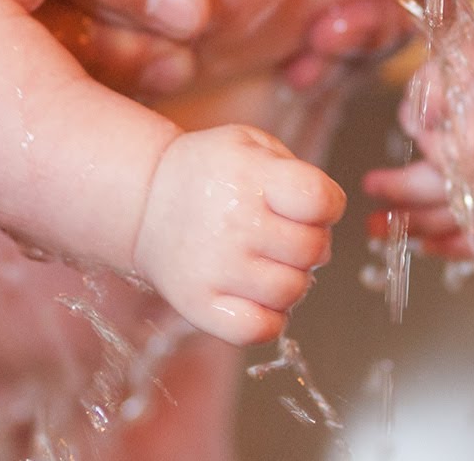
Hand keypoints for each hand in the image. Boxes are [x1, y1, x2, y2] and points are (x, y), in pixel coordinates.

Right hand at [134, 125, 343, 345]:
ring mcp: (215, 267)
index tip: (311, 206)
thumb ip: (296, 169)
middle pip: (312, 250)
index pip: (320, 200)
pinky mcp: (198, 304)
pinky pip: (258, 330)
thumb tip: (327, 212)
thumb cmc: (210, 172)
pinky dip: (270, 319)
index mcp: (250, 176)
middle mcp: (234, 223)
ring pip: (291, 292)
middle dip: (313, 244)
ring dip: (293, 280)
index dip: (328, 206)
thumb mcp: (249, 142)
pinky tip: (259, 296)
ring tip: (273, 264)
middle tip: (289, 238)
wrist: (144, 200)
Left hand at [361, 32, 473, 258]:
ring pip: (472, 223)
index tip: (419, 133)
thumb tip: (416, 118)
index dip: (441, 151)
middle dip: (408, 191)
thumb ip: (436, 83)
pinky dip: (457, 247)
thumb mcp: (471, 52)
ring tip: (377, 223)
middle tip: (372, 184)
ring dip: (420, 226)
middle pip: (463, 192)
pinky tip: (424, 244)